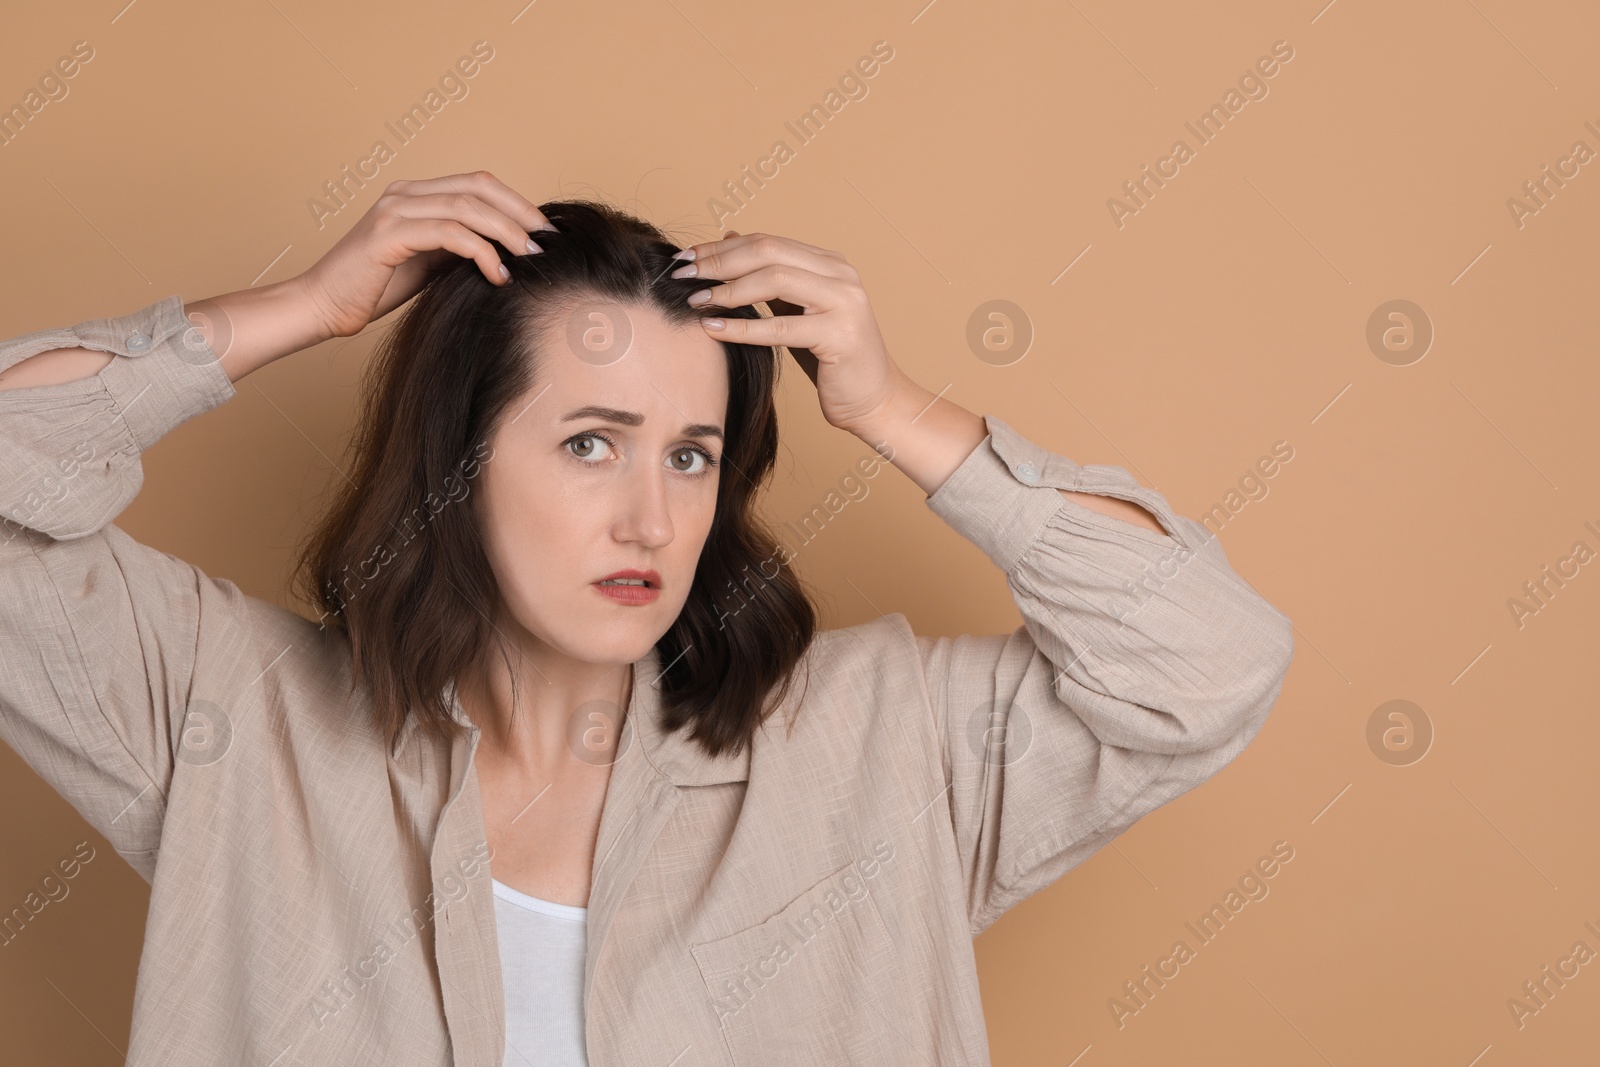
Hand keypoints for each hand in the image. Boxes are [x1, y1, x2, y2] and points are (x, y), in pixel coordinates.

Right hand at [294, 171, 554, 338]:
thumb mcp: (427, 265)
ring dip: (507, 233)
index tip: (545, 232)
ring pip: (467, 207)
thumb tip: (505, 252)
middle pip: (479, 186)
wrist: (322, 307)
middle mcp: (404, 194)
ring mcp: (394, 210)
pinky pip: (449, 234)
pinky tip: (498, 275)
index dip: (516, 203)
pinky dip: (481, 252)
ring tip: (531, 259)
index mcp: (414, 195)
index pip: (477, 183)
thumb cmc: (372, 290)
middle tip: (548, 243)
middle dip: (520, 214)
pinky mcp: (388, 235)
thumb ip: (458, 249)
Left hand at [671, 230, 913, 435]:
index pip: (767, 242)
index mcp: (830, 263)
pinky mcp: (840, 335)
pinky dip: (742, 327)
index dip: (722, 247)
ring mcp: (844, 301)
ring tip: (695, 301)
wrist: (875, 400)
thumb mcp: (798, 310)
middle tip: (682, 275)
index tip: (686, 258)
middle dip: (719, 261)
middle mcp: (841, 274)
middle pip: (768, 252)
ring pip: (774, 280)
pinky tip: (712, 329)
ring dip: (728, 290)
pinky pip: (780, 327)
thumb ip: (770, 277)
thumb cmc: (832, 359)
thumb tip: (731, 237)